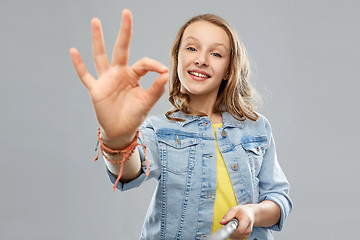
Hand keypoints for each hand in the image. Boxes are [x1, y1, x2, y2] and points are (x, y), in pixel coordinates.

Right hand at [70, 9, 168, 146]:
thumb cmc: (134, 115)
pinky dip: (79, 65)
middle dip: (124, 32)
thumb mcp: (147, 101)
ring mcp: (106, 80)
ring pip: (100, 56)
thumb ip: (156, 88)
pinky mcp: (96, 89)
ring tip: (96, 21)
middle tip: (126, 13)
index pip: (143, 63)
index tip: (162, 71)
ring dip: (98, 39)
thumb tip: (165, 74)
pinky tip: (73, 51)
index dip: (153, 65)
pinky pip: (85, 75)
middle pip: (121, 48)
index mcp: (133, 75)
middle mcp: (119, 73)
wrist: (121, 131)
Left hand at [220, 205, 254, 239]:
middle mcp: (249, 228)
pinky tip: (233, 229)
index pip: (240, 230)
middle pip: (238, 234)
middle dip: (230, 231)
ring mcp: (248, 233)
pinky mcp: (246, 236)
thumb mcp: (234, 210)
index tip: (226, 228)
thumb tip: (221, 222)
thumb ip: (227, 216)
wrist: (250, 213)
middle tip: (226, 225)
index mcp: (246, 220)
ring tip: (231, 226)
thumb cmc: (242, 211)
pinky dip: (233, 235)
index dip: (232, 231)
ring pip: (237, 238)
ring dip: (231, 233)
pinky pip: (237, 238)